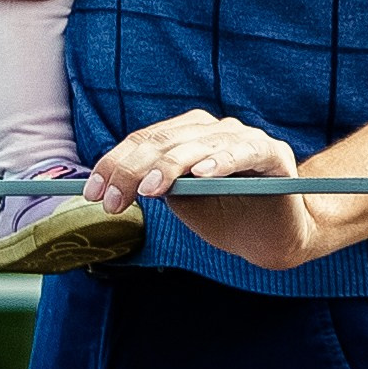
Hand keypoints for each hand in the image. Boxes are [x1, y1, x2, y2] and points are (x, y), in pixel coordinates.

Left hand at [84, 110, 327, 269]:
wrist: (275, 239)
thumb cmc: (227, 217)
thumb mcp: (183, 202)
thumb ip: (158, 185)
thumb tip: (113, 183)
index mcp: (190, 135)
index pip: (145, 140)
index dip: (115, 163)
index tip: (91, 192)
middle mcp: (216, 129)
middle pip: (165, 139)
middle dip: (132, 169)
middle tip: (110, 200)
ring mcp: (245, 138)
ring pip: (199, 144)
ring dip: (169, 166)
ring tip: (147, 189)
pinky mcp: (273, 154)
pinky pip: (244, 152)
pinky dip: (221, 161)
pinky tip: (202, 174)